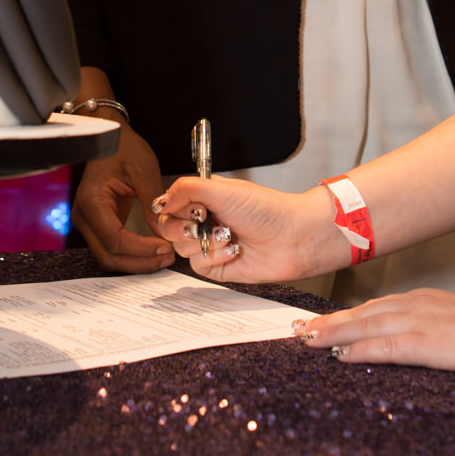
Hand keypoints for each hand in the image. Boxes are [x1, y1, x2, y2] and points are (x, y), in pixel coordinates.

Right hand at [70, 122, 174, 273]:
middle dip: (139, 262)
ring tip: (163, 256)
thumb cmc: (122, 147)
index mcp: (92, 200)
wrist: (110, 136)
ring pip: (109, 256)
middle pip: (108, 255)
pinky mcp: (98, 223)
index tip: (165, 247)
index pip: (114, 238)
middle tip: (167, 257)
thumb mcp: (143, 170)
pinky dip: (131, 254)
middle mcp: (84, 215)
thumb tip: (164, 230)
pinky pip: (112, 247)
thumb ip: (153, 202)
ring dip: (135, 262)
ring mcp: (89, 221)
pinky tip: (152, 250)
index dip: (141, 249)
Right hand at [152, 176, 349, 283]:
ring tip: (228, 234)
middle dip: (183, 227)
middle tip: (202, 221)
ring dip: (204, 241)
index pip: (170, 205)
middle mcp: (206, 220)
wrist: (293, 237)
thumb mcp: (222, 189)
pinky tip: (234, 249)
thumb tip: (161, 200)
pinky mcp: (218, 266)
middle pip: (169, 228)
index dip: (175, 208)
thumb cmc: (267, 209)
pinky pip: (198, 265)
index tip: (193, 206)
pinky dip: (215, 256)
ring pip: (181, 248)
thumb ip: (186, 189)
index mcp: (205, 198)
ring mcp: (210, 244)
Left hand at [292, 284, 454, 373]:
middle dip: (328, 322)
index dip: (345, 316)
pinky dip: (360, 348)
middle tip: (298, 330)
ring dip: (333, 332)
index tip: (320, 323)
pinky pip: (386, 346)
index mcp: (425, 303)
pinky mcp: (430, 344)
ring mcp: (422, 324)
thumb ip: (436, 333)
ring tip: (306, 340)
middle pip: (362, 314)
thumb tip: (418, 345)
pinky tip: (340, 355)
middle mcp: (417, 307)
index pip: (375, 308)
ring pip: (366, 325)